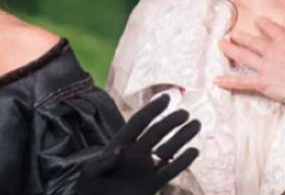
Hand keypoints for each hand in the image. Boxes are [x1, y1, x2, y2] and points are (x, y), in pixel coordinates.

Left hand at [75, 94, 200, 194]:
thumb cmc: (88, 186)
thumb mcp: (90, 172)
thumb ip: (104, 162)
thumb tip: (120, 151)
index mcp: (120, 144)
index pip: (138, 122)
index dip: (151, 110)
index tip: (167, 98)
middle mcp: (136, 153)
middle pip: (157, 133)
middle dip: (171, 122)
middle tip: (185, 112)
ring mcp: (145, 168)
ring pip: (167, 149)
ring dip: (182, 137)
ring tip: (196, 124)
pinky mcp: (152, 185)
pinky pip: (170, 171)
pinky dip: (182, 162)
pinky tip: (194, 151)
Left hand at [214, 18, 284, 101]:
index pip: (270, 28)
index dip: (262, 23)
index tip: (257, 21)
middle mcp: (271, 51)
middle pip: (251, 41)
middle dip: (240, 36)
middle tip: (233, 34)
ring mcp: (264, 66)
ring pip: (242, 56)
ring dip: (230, 50)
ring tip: (221, 45)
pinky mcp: (261, 82)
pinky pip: (241, 81)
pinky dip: (229, 81)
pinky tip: (217, 80)